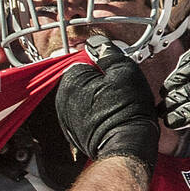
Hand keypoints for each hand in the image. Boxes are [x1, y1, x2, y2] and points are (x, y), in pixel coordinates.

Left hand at [53, 34, 159, 172]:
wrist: (127, 146)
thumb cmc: (127, 109)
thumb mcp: (124, 70)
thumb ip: (108, 52)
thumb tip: (97, 43)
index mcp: (71, 80)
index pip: (83, 60)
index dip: (102, 64)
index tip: (114, 72)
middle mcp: (62, 100)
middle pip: (81, 81)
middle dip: (98, 81)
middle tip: (117, 89)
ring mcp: (66, 119)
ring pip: (83, 99)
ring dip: (96, 98)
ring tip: (114, 104)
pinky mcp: (74, 134)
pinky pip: (84, 116)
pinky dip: (94, 115)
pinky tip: (108, 117)